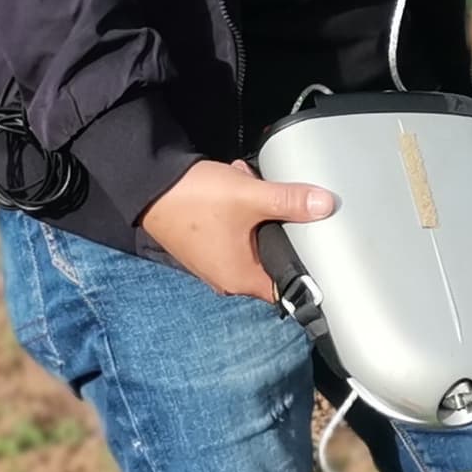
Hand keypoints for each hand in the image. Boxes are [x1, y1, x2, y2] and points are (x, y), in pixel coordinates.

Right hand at [142, 158, 337, 301]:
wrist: (146, 184)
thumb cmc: (193, 199)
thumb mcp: (250, 197)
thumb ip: (290, 201)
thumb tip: (325, 205)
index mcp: (240, 279)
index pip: (287, 288)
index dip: (305, 268)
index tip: (318, 248)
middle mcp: (226, 278)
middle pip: (271, 259)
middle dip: (278, 227)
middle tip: (278, 203)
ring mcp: (212, 262)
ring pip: (252, 241)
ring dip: (257, 213)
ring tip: (249, 187)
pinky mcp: (202, 245)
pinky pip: (233, 233)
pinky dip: (238, 212)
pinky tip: (234, 187)